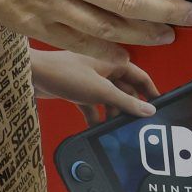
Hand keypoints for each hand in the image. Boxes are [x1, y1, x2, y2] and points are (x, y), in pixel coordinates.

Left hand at [31, 49, 159, 122]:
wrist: (33, 75)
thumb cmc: (64, 74)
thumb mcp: (101, 91)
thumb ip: (126, 102)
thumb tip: (149, 110)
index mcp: (115, 61)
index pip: (141, 78)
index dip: (151, 93)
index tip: (158, 108)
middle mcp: (105, 68)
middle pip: (125, 90)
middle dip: (130, 107)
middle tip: (136, 124)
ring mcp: (91, 79)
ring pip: (109, 99)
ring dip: (112, 113)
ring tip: (116, 129)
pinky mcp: (78, 89)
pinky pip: (93, 104)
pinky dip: (96, 116)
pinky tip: (97, 128)